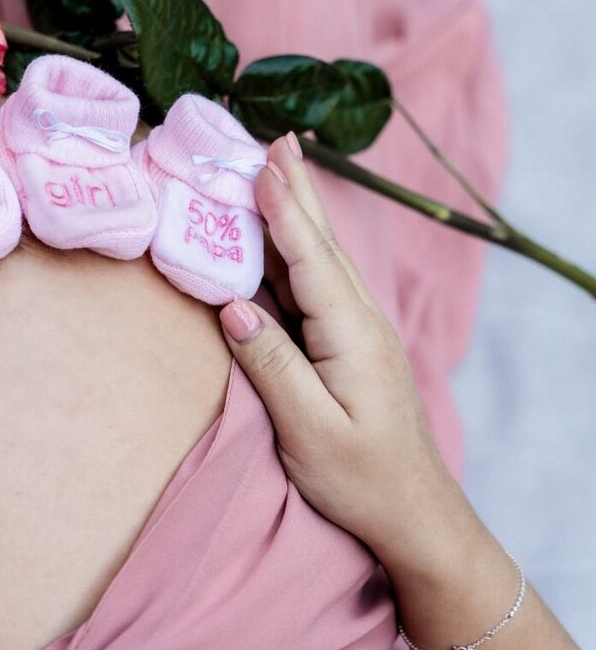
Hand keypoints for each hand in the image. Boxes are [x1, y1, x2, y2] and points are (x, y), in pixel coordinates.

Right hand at [216, 132, 475, 570]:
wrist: (415, 512)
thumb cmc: (361, 478)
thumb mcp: (310, 430)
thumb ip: (273, 366)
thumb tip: (233, 307)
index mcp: (351, 334)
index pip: (311, 259)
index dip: (283, 210)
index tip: (262, 162)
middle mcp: (360, 321)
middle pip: (323, 242)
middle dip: (297, 188)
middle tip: (277, 137)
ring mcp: (359, 331)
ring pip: (323, 257)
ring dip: (299, 209)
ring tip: (279, 166)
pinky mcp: (351, 344)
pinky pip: (319, 282)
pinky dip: (299, 246)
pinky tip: (286, 235)